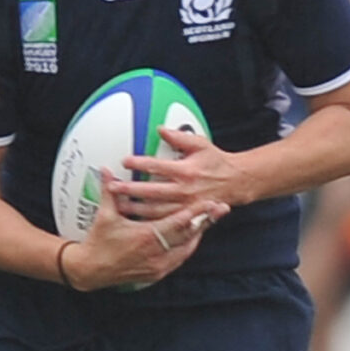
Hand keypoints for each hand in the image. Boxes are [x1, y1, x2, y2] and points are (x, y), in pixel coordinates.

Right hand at [65, 168, 223, 288]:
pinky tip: (193, 239)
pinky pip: (179, 259)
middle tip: (221, 209)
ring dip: (198, 234)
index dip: (196, 211)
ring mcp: (158, 265)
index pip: (179, 222)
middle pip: (189, 235)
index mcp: (147, 236)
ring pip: (187, 248)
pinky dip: (187, 247)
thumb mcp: (105, 216)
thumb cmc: (98, 242)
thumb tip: (107, 170)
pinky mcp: (157, 273)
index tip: (210, 201)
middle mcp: (156, 252)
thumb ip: (110, 192)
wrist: (91, 271)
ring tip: (210, 221)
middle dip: (206, 221)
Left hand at [114, 124, 248, 219]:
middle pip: (152, 192)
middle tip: (113, 188)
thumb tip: (161, 129)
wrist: (236, 182)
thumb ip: (179, 137)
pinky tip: (137, 219)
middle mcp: (184, 190)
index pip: (158, 166)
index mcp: (185, 171)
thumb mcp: (200, 144)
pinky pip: (166, 221)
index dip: (140, 163)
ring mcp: (186, 206)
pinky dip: (150, 221)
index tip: (125, 161)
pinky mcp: (188, 217)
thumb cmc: (216, 161)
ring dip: (136, 208)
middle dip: (131, 190)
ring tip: (119, 205)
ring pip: (156, 210)